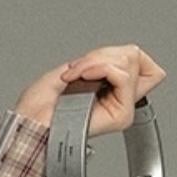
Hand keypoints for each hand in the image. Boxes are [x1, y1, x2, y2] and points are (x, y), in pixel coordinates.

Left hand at [15, 44, 166, 138]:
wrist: (30, 124)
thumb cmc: (38, 106)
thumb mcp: (71, 71)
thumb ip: (100, 61)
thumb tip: (122, 54)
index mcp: (112, 91)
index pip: (146, 64)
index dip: (125, 52)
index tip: (96, 61)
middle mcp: (120, 101)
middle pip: (135, 55)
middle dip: (102, 53)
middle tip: (79, 69)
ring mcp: (122, 109)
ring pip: (129, 61)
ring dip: (95, 61)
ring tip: (75, 77)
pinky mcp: (121, 115)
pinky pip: (122, 74)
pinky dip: (98, 68)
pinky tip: (81, 80)